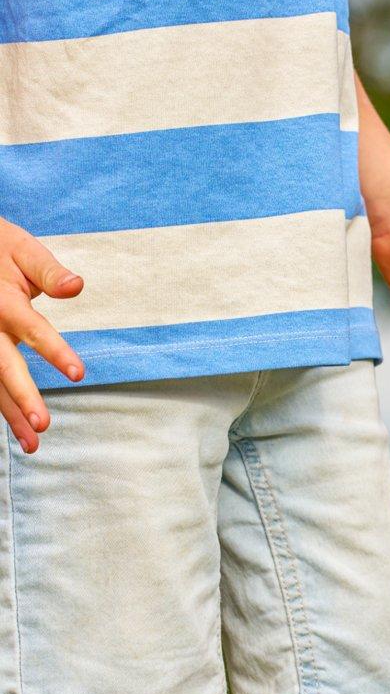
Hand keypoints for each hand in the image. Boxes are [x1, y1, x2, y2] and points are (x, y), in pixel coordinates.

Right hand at [0, 219, 85, 452]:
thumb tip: (77, 286)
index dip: (54, 351)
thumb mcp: (22, 249)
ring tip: (33, 444)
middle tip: (43, 424)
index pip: (32, 328)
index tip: (78, 374)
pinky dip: (2, 408)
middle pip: (3, 364)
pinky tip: (17, 432)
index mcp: (3, 300)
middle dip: (22, 395)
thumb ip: (49, 271)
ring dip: (10, 414)